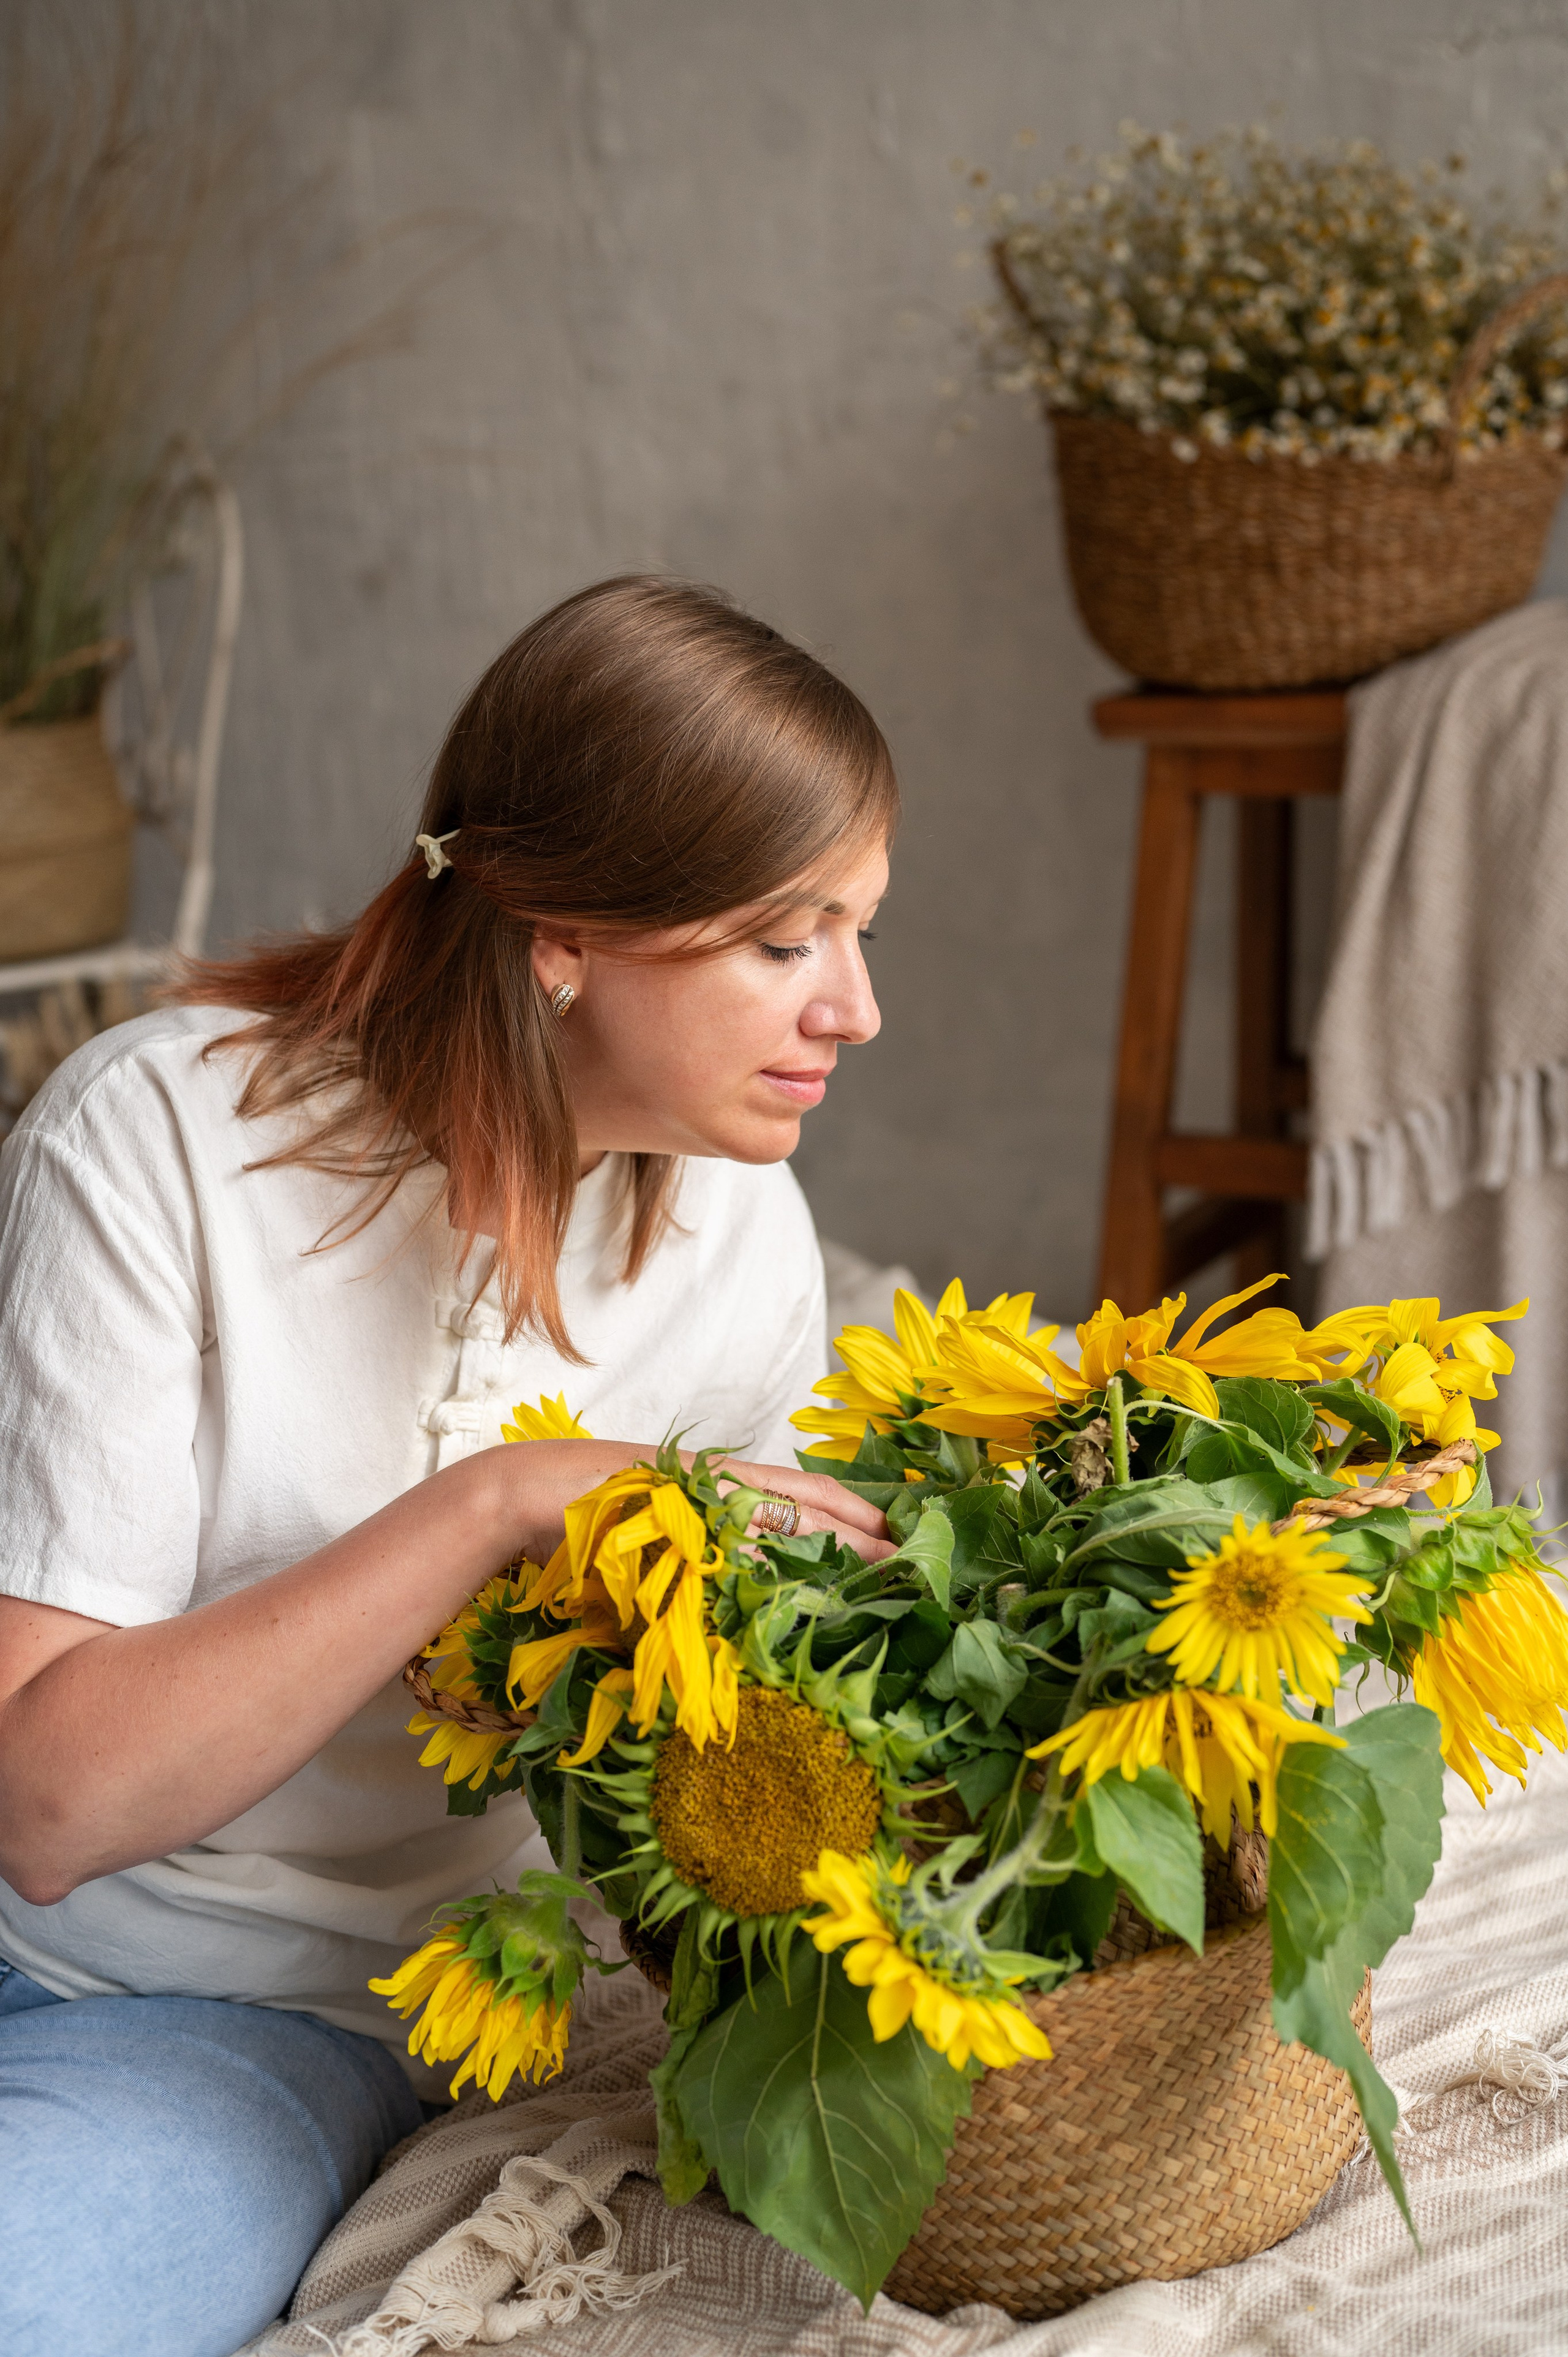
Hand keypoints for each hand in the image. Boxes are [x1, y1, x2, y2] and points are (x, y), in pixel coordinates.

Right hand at [476, 1440, 892, 1567]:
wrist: (530, 1490)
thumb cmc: (595, 1508)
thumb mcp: (664, 1519)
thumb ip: (708, 1544)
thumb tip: (746, 1578)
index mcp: (725, 1477)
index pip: (810, 1490)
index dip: (858, 1510)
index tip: (901, 1530)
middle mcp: (723, 1487)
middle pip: (813, 1511)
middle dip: (866, 1537)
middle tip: (915, 1560)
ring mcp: (701, 1508)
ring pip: (786, 1534)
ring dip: (836, 1558)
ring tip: (883, 1577)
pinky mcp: (678, 1534)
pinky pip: (737, 1561)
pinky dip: (773, 1580)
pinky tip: (808, 1597)